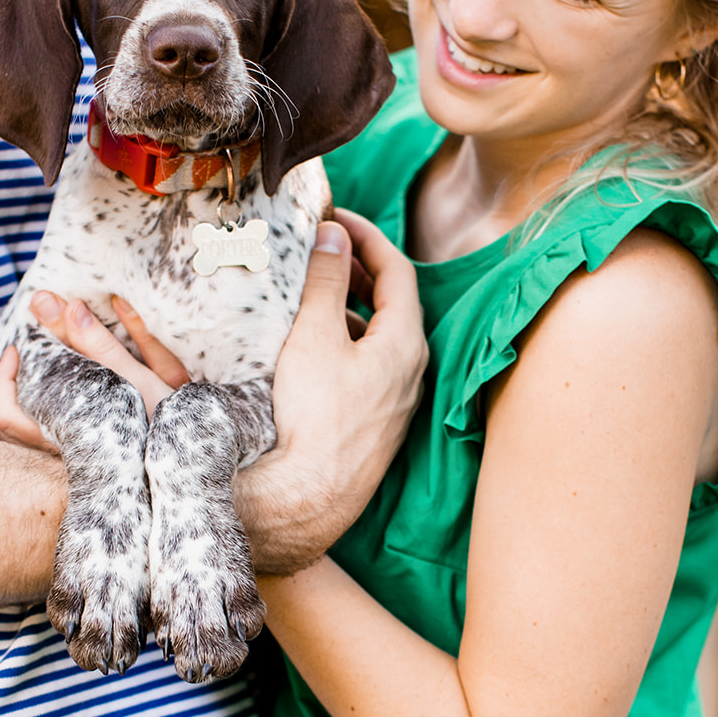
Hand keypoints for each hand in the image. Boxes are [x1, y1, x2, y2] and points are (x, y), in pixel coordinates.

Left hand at [0, 294, 190, 443]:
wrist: (193, 467)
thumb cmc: (166, 425)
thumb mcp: (132, 380)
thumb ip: (93, 342)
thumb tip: (58, 302)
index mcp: (67, 435)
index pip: (8, 414)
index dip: (0, 377)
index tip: (15, 345)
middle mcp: (59, 451)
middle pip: (2, 424)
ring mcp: (66, 454)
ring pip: (15, 429)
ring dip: (4, 391)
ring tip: (1, 359)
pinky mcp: (78, 451)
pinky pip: (33, 428)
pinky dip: (24, 400)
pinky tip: (33, 380)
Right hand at [235, 210, 426, 574]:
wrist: (307, 499)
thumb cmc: (314, 418)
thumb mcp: (315, 336)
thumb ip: (326, 281)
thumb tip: (334, 235)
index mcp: (405, 343)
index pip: (399, 270)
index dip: (368, 236)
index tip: (337, 217)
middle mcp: (410, 372)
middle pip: (393, 304)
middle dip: (360, 270)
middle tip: (326, 249)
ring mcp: (395, 402)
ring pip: (379, 339)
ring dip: (350, 309)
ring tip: (312, 294)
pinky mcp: (375, 426)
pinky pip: (367, 369)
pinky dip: (344, 344)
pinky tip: (310, 350)